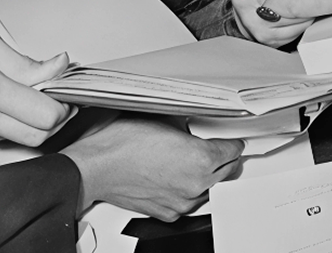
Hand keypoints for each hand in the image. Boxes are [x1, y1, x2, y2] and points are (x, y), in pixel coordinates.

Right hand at [0, 11, 70, 145]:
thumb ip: (24, 62)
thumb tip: (58, 66)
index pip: (41, 115)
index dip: (63, 107)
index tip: (68, 95)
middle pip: (32, 137)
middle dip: (53, 121)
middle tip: (59, 100)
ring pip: (11, 138)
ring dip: (30, 123)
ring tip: (33, 96)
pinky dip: (7, 124)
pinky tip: (9, 104)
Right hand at [62, 114, 242, 220]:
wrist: (97, 167)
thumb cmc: (123, 142)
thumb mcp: (166, 118)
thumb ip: (191, 124)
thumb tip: (198, 123)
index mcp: (201, 159)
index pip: (234, 150)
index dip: (232, 140)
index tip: (231, 137)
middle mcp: (195, 185)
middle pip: (227, 171)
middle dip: (224, 158)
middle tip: (218, 146)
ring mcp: (181, 202)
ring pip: (209, 188)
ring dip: (206, 175)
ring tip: (191, 159)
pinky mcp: (167, 213)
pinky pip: (188, 200)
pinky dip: (187, 189)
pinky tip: (175, 174)